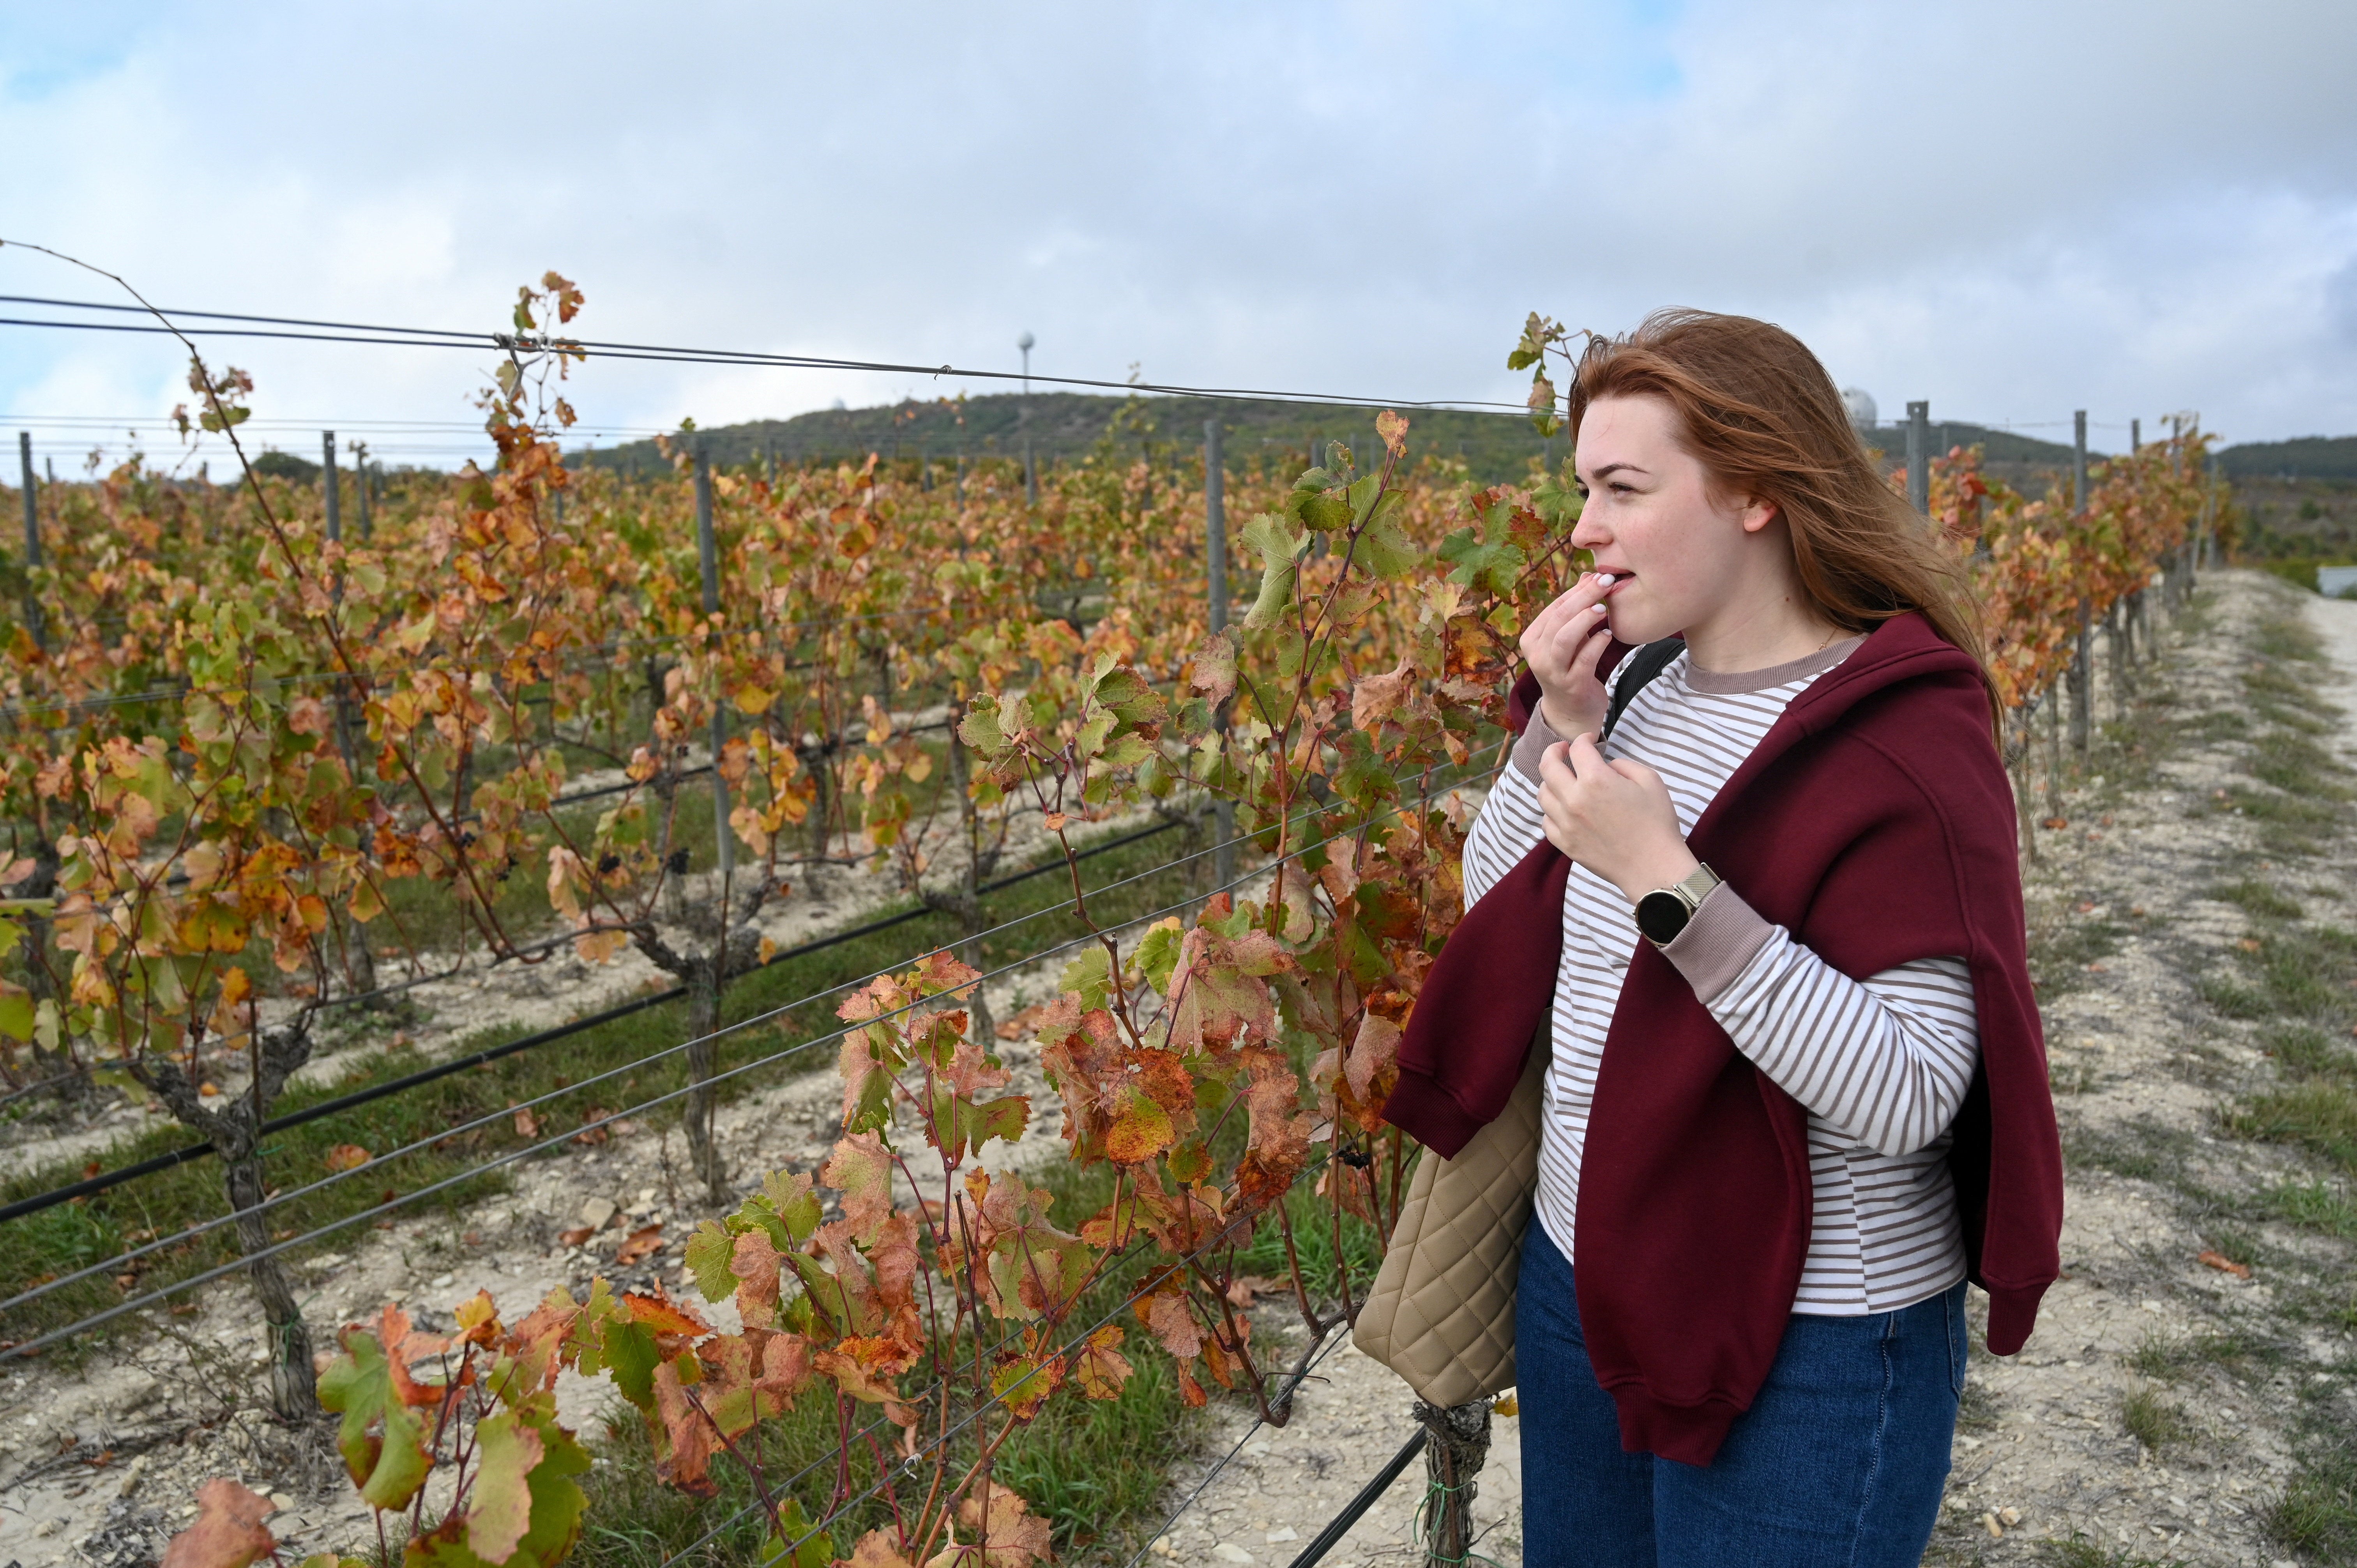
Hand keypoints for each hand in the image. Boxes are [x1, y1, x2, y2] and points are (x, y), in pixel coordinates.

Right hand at [1518, 573, 1623, 738]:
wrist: (1571, 711)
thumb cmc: (1572, 666)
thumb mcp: (1570, 637)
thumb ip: (1576, 609)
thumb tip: (1589, 575)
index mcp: (1531, 639)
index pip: (1554, 608)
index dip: (1577, 590)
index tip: (1599, 575)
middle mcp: (1536, 655)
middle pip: (1559, 618)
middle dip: (1584, 597)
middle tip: (1607, 582)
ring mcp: (1552, 672)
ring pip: (1565, 638)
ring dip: (1586, 619)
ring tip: (1604, 609)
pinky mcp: (1571, 685)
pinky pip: (1584, 660)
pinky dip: (1597, 644)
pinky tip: (1608, 635)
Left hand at [1535, 731, 1698, 902]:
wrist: (1653, 867)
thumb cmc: (1657, 823)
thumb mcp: (1650, 780)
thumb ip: (1623, 765)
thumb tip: (1606, 766)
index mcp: (1596, 780)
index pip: (1578, 749)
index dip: (1583, 739)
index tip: (1589, 740)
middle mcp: (1574, 799)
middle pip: (1548, 766)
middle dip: (1554, 751)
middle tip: (1562, 750)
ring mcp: (1566, 824)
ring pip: (1543, 794)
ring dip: (1550, 781)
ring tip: (1562, 780)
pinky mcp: (1565, 844)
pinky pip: (1547, 821)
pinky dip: (1552, 810)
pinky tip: (1563, 808)